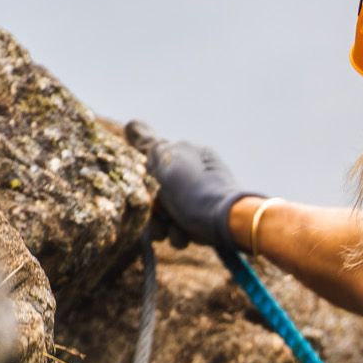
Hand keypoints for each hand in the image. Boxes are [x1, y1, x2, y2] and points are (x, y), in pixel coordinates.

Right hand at [128, 121, 254, 251]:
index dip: (148, 180)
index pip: (157, 163)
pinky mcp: (205, 224)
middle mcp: (197, 175)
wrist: (229, 225)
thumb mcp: (170, 163)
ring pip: (168, 214)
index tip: (149, 190)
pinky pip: (181, 230)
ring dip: (164, 226)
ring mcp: (201, 200)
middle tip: (160, 216)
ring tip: (172, 230)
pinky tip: (185, 237)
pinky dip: (179, 235)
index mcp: (191, 155)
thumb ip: (150, 146)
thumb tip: (132, 125)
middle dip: (155, 208)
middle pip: (160, 192)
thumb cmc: (197, 192)